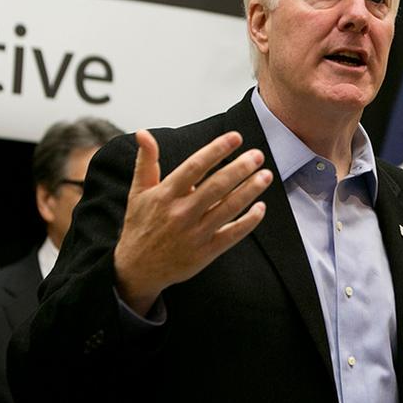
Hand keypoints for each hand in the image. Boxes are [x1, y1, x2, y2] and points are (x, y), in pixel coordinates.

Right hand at [114, 129, 272, 315]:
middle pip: (216, 186)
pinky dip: (249, 221)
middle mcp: (180, 213)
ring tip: (266, 175)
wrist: (137, 269)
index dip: (216, 150)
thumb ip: (146, 161)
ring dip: (250, 190)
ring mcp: (194, 234)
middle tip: (258, 155)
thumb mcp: (138, 192)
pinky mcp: (205, 252)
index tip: (235, 137)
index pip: (194, 166)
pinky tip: (261, 208)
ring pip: (228, 208)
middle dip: (240, 168)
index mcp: (165, 195)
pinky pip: (232, 234)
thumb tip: (143, 133)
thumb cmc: (140, 225)